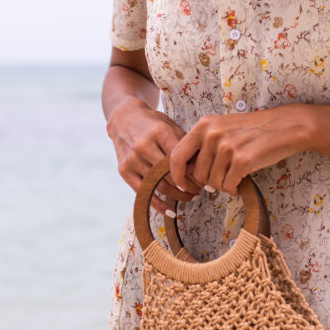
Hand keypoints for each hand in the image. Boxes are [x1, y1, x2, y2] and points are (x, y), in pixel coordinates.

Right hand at [107, 97, 205, 214]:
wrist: (124, 119)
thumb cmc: (153, 123)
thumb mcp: (170, 126)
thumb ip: (185, 145)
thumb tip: (204, 167)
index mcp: (159, 132)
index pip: (181, 159)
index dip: (194, 173)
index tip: (205, 181)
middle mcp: (144, 146)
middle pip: (171, 174)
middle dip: (188, 186)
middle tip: (200, 191)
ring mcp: (133, 159)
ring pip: (159, 185)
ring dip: (177, 195)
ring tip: (190, 197)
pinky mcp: (124, 171)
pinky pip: (143, 193)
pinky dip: (158, 204)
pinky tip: (171, 211)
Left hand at [168, 104, 314, 195]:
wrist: (286, 126)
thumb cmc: (254, 129)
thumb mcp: (223, 127)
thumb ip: (204, 144)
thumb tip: (189, 172)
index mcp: (204, 125)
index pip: (177, 155)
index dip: (176, 175)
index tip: (182, 185)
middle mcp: (212, 134)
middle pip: (198, 174)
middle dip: (209, 182)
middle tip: (222, 179)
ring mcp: (227, 147)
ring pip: (213, 182)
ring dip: (223, 185)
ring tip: (235, 177)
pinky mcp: (242, 160)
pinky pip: (228, 186)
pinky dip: (234, 189)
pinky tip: (241, 183)